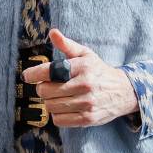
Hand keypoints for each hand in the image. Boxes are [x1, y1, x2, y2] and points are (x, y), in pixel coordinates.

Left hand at [20, 29, 137, 127]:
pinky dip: (57, 115)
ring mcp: (87, 103)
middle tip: (49, 86)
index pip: (49, 71)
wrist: (123, 92)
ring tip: (59, 96)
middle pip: (45, 91)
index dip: (33, 74)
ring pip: (50, 106)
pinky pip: (59, 120)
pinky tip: (65, 107)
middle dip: (43, 88)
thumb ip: (67, 45)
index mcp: (82, 67)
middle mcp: (85, 85)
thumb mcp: (85, 54)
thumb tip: (53, 32)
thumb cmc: (98, 71)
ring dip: (50, 102)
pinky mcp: (87, 119)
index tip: (28, 76)